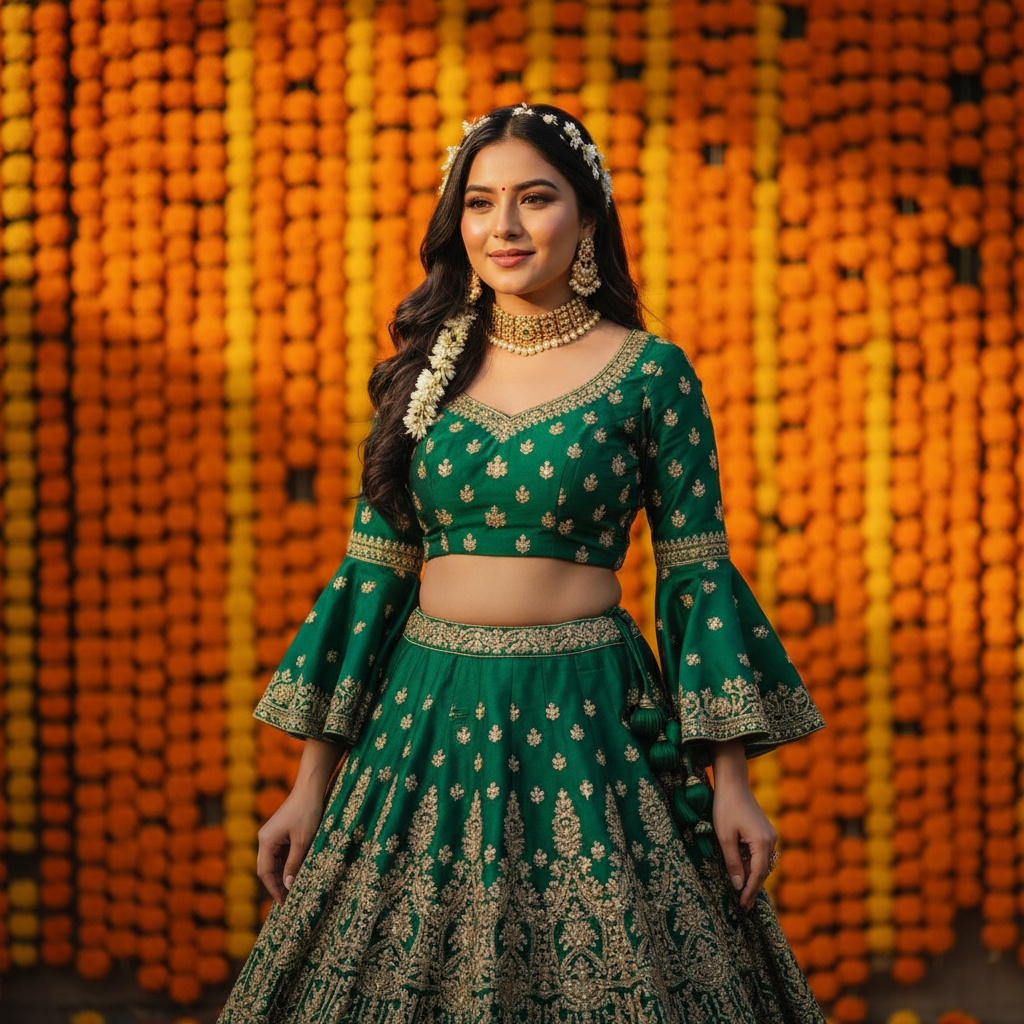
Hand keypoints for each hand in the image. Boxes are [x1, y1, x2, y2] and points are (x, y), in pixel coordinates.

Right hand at [256, 785, 324, 906]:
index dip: (274, 889)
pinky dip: (287, 864)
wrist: (311, 788)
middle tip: (288, 901)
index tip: (283, 904)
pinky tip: (296, 872)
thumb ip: (294, 864)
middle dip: (276, 885)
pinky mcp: (281, 831)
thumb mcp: (303, 841)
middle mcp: (265, 839)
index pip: (265, 872)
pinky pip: (281, 853)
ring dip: (282, 875)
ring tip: (293, 890)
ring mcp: (272, 835)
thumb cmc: (307, 813)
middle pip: (266, 868)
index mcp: (266, 841)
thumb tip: (288, 886)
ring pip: (274, 861)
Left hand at [711, 779, 777, 911]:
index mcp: (762, 842)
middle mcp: (771, 840)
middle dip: (752, 887)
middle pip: (762, 870)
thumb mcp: (724, 837)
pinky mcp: (764, 831)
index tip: (743, 905)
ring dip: (752, 876)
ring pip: (762, 862)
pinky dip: (752, 864)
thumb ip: (732, 862)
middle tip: (744, 906)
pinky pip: (760, 853)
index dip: (750, 891)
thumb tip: (738, 886)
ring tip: (743, 894)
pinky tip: (743, 872)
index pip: (758, 874)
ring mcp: (769, 834)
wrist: (732, 783)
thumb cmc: (725, 807)